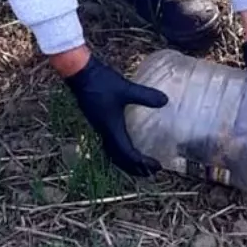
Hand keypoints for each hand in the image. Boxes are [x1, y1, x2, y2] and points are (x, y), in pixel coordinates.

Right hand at [64, 54, 167, 177]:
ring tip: (139, 165)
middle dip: (135, 168)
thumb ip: (145, 96)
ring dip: (126, 162)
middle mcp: (104, 133)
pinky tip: (125, 144)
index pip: (128, 154)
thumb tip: (166, 101)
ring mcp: (100, 128)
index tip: (157, 166)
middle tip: (151, 172)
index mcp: (112, 129)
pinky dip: (119, 151)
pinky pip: (109, 144)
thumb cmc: (101, 82)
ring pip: (113, 153)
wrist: (80, 74)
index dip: (143, 163)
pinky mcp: (98, 121)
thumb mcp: (126, 89)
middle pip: (119, 159)